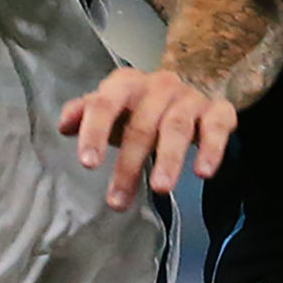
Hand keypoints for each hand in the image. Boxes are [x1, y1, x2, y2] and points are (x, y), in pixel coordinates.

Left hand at [60, 66, 238, 210]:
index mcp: (126, 83)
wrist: (193, 82)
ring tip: (161, 189)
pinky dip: (211, 149)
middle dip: (128, 165)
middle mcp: (159, 86)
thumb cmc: (142, 105)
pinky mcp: (218, 110)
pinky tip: (203, 172)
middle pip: (141, 126)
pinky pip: (216, 127)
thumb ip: (85, 113)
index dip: (95, 132)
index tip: (88, 163)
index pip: (105, 104)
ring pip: (177, 127)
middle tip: (117, 201)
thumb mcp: (112, 107)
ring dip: (168, 160)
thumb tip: (63, 125)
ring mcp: (190, 97)